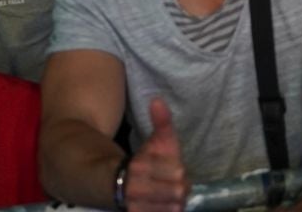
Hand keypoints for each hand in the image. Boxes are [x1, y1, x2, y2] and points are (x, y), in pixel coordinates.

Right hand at [125, 97, 188, 211]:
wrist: (120, 182)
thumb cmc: (148, 159)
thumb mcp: (157, 140)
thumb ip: (161, 121)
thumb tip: (157, 100)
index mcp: (141, 165)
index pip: (178, 171)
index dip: (181, 171)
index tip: (177, 170)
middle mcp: (136, 187)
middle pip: (178, 191)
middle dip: (181, 188)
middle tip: (177, 185)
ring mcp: (135, 205)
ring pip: (173, 208)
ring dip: (176, 203)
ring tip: (171, 196)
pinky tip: (166, 205)